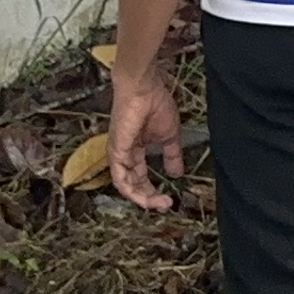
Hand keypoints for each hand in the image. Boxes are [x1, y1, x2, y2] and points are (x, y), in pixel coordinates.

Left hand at [108, 67, 186, 209]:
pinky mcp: (116, 150)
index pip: (140, 177)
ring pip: (125, 185)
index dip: (153, 191)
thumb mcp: (169, 136)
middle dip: (149, 198)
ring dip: (142, 197)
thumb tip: (177, 173)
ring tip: (159, 203)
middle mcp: (124, 155)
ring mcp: (118, 153)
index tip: (168, 200)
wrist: (144, 88)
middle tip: (165, 205)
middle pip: (132, 184)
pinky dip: (131, 190)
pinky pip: (120, 177)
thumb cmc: (155, 105)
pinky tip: (145, 196)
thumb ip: (171, 155)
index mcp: (135, 151)